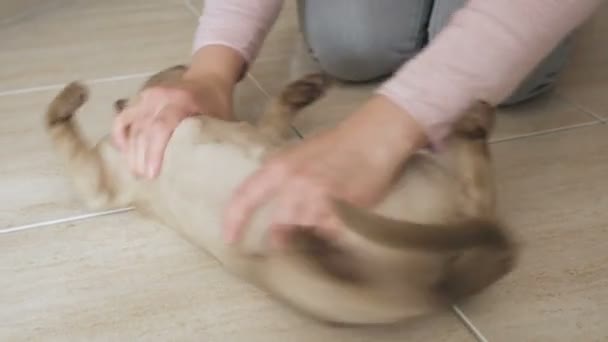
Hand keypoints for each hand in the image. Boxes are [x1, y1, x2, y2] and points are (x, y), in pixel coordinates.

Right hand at [112, 74, 233, 178]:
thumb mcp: (219, 120)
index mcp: (181, 101)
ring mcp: (147, 96)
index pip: (161, 127)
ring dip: (131, 151)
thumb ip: (210, 139)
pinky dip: (121, 135)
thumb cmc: (216, 104)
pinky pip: (123, 118)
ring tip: (136, 172)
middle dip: (141, 158)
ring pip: (131, 126)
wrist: (206, 78)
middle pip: (143, 130)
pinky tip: (125, 152)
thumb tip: (203, 169)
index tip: (153, 174)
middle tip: (145, 179)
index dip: (154, 153)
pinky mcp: (139, 99)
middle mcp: (160, 97)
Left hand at [222, 95, 427, 245]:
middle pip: (278, 231)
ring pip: (304, 237)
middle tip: (285, 247)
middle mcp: (295, 185)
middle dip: (281, 243)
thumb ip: (279, 179)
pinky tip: (333, 234)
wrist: (372, 138)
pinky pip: (330, 237)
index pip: (244, 198)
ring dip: (307, 243)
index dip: (233, 222)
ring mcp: (320, 200)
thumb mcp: (297, 154)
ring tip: (312, 243)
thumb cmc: (335, 145)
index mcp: (278, 168)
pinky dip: (329, 239)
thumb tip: (267, 206)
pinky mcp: (343, 211)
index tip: (229, 240)